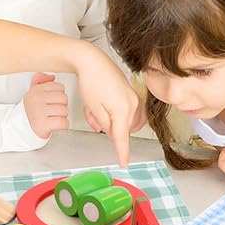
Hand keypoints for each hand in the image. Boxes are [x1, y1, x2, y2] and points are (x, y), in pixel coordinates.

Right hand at [23, 73, 68, 138]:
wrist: (20, 127)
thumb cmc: (31, 110)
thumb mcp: (32, 91)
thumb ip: (40, 80)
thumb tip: (52, 76)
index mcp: (35, 90)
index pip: (60, 87)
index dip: (58, 96)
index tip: (51, 101)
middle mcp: (36, 99)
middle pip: (64, 98)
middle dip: (61, 105)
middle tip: (53, 110)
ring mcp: (39, 112)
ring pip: (64, 110)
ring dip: (62, 116)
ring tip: (53, 117)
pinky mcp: (43, 125)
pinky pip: (63, 122)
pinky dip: (63, 125)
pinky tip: (55, 124)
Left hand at [76, 47, 138, 165]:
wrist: (92, 60)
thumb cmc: (90, 82)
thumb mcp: (94, 109)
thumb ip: (105, 125)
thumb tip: (112, 133)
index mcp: (123, 110)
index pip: (122, 137)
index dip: (122, 152)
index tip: (124, 163)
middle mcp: (133, 104)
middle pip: (121, 128)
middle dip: (105, 126)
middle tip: (92, 116)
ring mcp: (134, 97)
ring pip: (122, 120)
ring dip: (108, 119)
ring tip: (94, 109)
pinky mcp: (131, 92)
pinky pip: (123, 110)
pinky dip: (112, 111)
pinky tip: (100, 104)